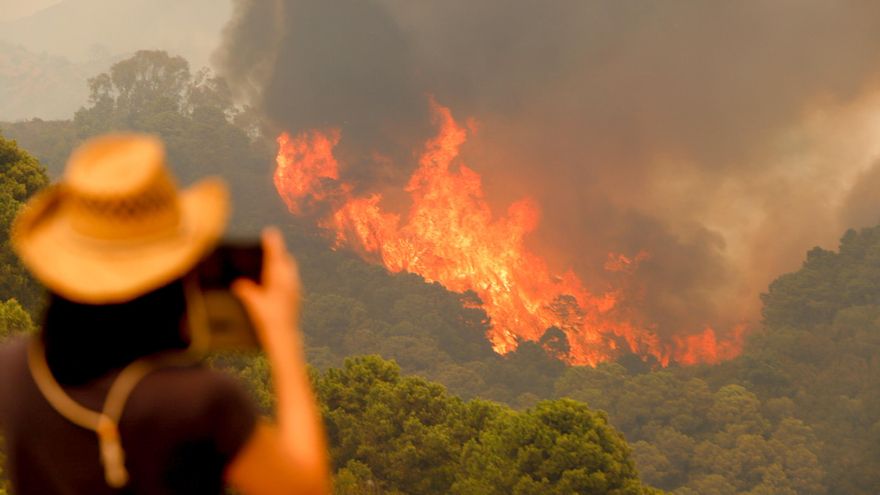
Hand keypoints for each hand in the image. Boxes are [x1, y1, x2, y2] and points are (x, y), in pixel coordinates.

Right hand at [232, 227, 302, 353]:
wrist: (285, 336)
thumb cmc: (268, 319)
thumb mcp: (254, 303)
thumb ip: (246, 290)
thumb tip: (237, 283)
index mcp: (278, 278)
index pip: (276, 255)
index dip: (272, 243)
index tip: (270, 232)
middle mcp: (289, 280)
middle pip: (286, 260)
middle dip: (278, 254)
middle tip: (269, 249)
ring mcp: (295, 288)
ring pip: (290, 270)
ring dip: (282, 265)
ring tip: (270, 266)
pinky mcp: (296, 297)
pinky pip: (291, 280)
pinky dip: (284, 277)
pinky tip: (275, 284)